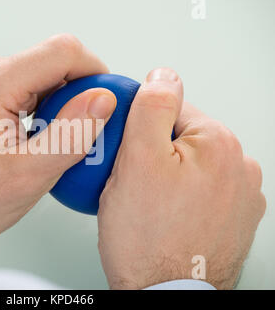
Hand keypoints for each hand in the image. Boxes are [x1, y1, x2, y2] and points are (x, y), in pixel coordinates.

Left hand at [0, 34, 116, 250]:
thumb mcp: (28, 176)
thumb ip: (71, 134)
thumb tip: (103, 100)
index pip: (62, 51)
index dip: (93, 72)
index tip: (103, 103)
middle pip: (50, 60)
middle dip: (76, 91)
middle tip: (79, 132)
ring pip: (38, 72)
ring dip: (57, 100)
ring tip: (52, 138)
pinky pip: (21, 83)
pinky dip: (39, 104)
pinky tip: (35, 133)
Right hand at [97, 68, 265, 289]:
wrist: (164, 296)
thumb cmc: (149, 240)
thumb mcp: (137, 160)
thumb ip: (151, 108)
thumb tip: (162, 76)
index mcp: (220, 144)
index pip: (169, 110)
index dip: (136, 128)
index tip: (122, 152)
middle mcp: (240, 168)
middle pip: (178, 139)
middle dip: (149, 153)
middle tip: (127, 182)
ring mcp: (239, 198)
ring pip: (186, 167)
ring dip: (163, 176)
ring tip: (143, 203)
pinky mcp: (231, 220)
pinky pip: (196, 192)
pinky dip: (177, 197)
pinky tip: (161, 215)